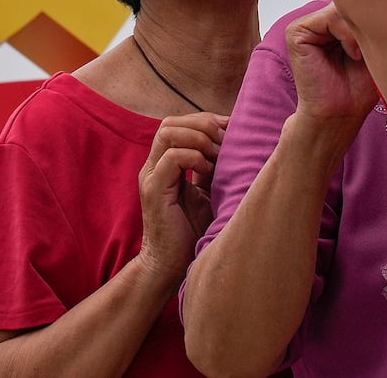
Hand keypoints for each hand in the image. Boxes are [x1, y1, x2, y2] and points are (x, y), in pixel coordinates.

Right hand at [136, 112, 226, 280]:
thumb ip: (212, 164)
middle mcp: (154, 165)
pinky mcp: (153, 190)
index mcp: (164, 162)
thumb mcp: (208, 189)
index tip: (232, 129)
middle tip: (225, 141)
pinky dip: (194, 157)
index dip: (206, 120)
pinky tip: (208, 171)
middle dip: (203, 124)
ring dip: (199, 138)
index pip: (179, 122)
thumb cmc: (193, 229)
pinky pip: (172, 157)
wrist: (172, 266)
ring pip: (168, 132)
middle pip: (171, 122)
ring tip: (217, 156)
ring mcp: (151, 176)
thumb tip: (236, 139)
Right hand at [285, 3, 379, 126]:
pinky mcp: (296, 32)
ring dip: (358, 30)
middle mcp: (322, 19)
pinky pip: (329, 17)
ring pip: (342, 7)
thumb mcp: (376, 46)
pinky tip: (352, 54)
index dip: (378, 12)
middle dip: (369, 20)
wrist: (342, 113)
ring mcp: (308, 24)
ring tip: (362, 54)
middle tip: (375, 48)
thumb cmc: (360, 86)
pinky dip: (346, 34)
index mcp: (338, 21)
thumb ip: (375, 19)